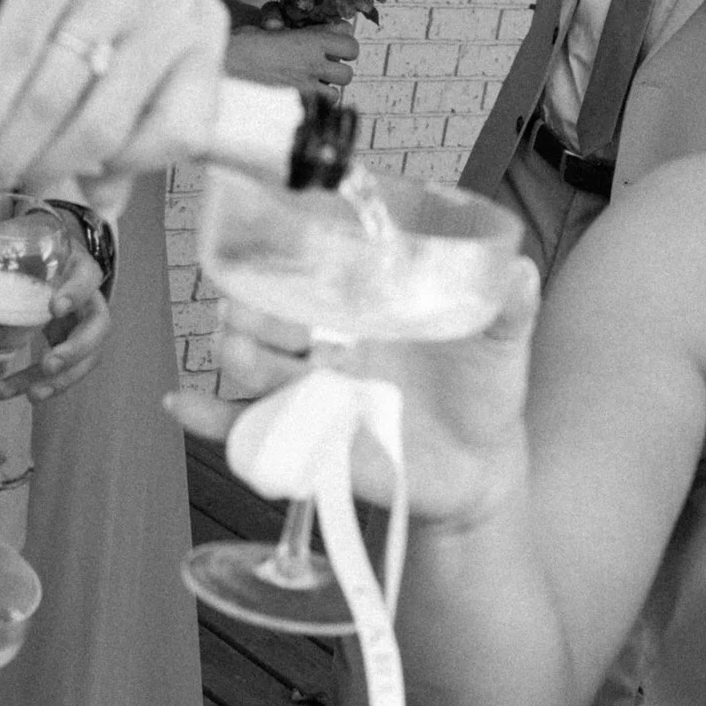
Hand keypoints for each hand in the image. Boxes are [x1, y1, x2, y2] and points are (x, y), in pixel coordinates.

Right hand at [0, 0, 229, 188]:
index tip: (78, 178)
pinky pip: (14, 65)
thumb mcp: (112, 34)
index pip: (183, 135)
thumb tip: (107, 203)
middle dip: (44, 168)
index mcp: (200, 26)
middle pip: (108, 130)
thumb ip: (118, 114)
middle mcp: (170, 0)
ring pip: (55, 104)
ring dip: (4, 150)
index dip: (126, 169)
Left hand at [1, 242, 110, 401]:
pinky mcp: (72, 346)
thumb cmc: (33, 250)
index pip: (87, 277)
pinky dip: (49, 385)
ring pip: (87, 357)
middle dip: (76, 349)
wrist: (47, 259)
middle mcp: (89, 299)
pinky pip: (68, 370)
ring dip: (61, 379)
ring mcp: (83, 326)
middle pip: (98, 327)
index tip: (55, 308)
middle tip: (50, 364)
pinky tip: (26, 394)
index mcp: (77, 267)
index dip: (76, 293)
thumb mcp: (13, 244)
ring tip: (33, 395)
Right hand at [165, 257, 541, 527]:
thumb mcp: (502, 344)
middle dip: (250, 306)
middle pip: (270, 315)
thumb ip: (509, 307)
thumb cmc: (483, 393)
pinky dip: (209, 420)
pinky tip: (182, 405)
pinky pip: (246, 429)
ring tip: (236, 350)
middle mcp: (328, 343)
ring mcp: (313, 391)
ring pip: (257, 366)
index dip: (286, 254)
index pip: (313, 271)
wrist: (479, 470)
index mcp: (365, 308)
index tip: (270, 235)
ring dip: (236, 354)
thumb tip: (523, 270)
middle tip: (248, 303)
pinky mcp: (308, 440)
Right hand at [226, 14, 359, 91]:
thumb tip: (319, 29)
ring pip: (337, 93)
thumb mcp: (271, 28)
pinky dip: (315, 104)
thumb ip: (299, 29)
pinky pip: (320, 108)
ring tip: (311, 85)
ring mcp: (307, 86)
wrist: (225, 65)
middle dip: (338, 72)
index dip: (345, 48)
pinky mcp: (297, 103)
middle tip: (323, 70)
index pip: (351, 45)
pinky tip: (301, 98)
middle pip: (347, 73)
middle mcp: (314, 63)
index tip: (335, 49)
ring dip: (328, 90)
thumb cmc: (244, 44)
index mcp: (311, 40)